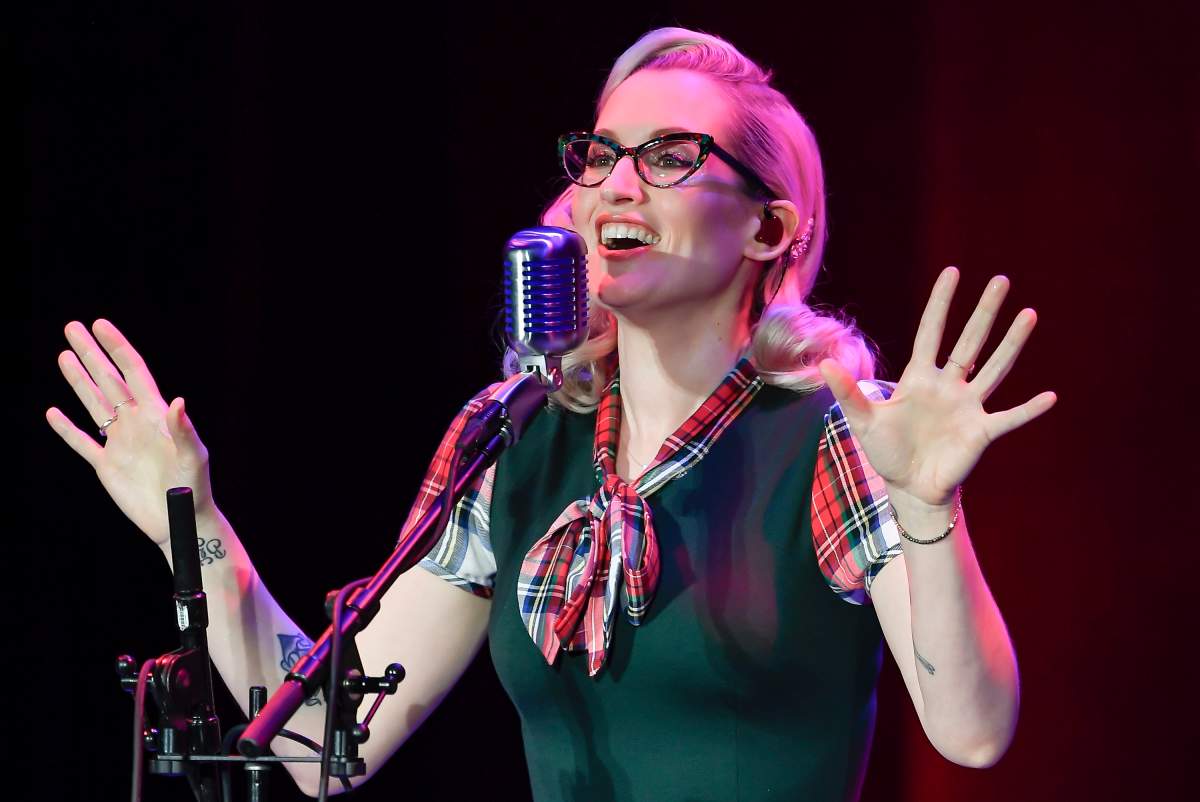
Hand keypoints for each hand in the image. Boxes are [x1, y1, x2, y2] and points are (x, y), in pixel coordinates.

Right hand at [45, 320, 213, 544]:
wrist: (180, 521)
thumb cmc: (195, 488)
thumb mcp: (194, 457)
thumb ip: (184, 429)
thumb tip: (177, 400)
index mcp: (156, 416)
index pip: (133, 373)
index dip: (117, 348)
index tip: (100, 325)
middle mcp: (136, 423)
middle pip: (109, 381)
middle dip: (91, 354)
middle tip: (72, 327)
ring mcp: (119, 443)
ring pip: (93, 405)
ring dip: (78, 381)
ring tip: (63, 355)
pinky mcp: (107, 467)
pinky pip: (82, 443)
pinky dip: (67, 429)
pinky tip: (53, 412)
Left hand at [819, 267, 1056, 508]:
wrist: (910, 488)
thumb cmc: (887, 452)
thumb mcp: (863, 421)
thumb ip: (848, 392)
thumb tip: (822, 363)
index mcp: (920, 378)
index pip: (931, 331)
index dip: (940, 303)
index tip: (952, 272)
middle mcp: (949, 385)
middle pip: (970, 341)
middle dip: (984, 311)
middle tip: (1002, 280)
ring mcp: (968, 406)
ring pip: (995, 368)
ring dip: (1012, 343)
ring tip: (1029, 314)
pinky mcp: (982, 432)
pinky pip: (1010, 418)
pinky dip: (1029, 410)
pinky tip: (1050, 396)